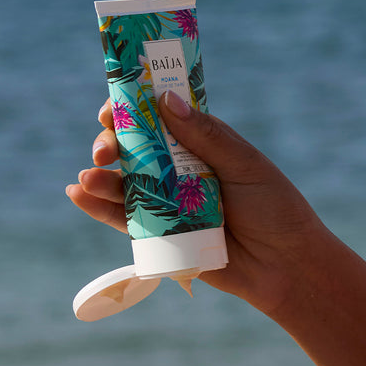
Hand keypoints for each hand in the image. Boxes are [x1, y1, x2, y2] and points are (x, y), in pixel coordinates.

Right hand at [66, 95, 333, 310]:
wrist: (286, 266)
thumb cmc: (275, 209)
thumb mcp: (245, 166)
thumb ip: (206, 136)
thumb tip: (164, 99)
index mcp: (204, 143)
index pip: (162, 116)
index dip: (134, 107)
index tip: (114, 105)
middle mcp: (181, 169)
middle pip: (136, 148)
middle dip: (114, 142)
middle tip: (105, 148)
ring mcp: (169, 202)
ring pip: (125, 183)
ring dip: (101, 176)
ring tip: (89, 176)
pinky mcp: (161, 235)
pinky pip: (124, 219)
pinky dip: (99, 207)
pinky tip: (80, 194)